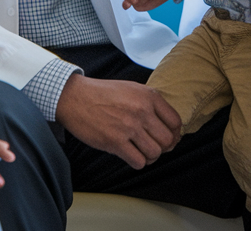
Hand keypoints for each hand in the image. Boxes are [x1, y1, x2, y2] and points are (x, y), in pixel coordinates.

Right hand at [56, 74, 180, 169]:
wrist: (74, 97)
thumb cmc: (102, 94)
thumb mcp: (131, 88)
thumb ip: (150, 103)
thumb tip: (169, 125)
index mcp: (148, 96)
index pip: (175, 122)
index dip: (174, 134)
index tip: (167, 138)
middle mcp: (141, 111)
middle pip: (168, 141)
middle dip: (163, 148)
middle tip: (153, 146)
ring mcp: (129, 127)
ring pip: (155, 153)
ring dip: (150, 156)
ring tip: (141, 151)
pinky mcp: (115, 142)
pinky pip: (138, 162)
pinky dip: (137, 162)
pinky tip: (130, 155)